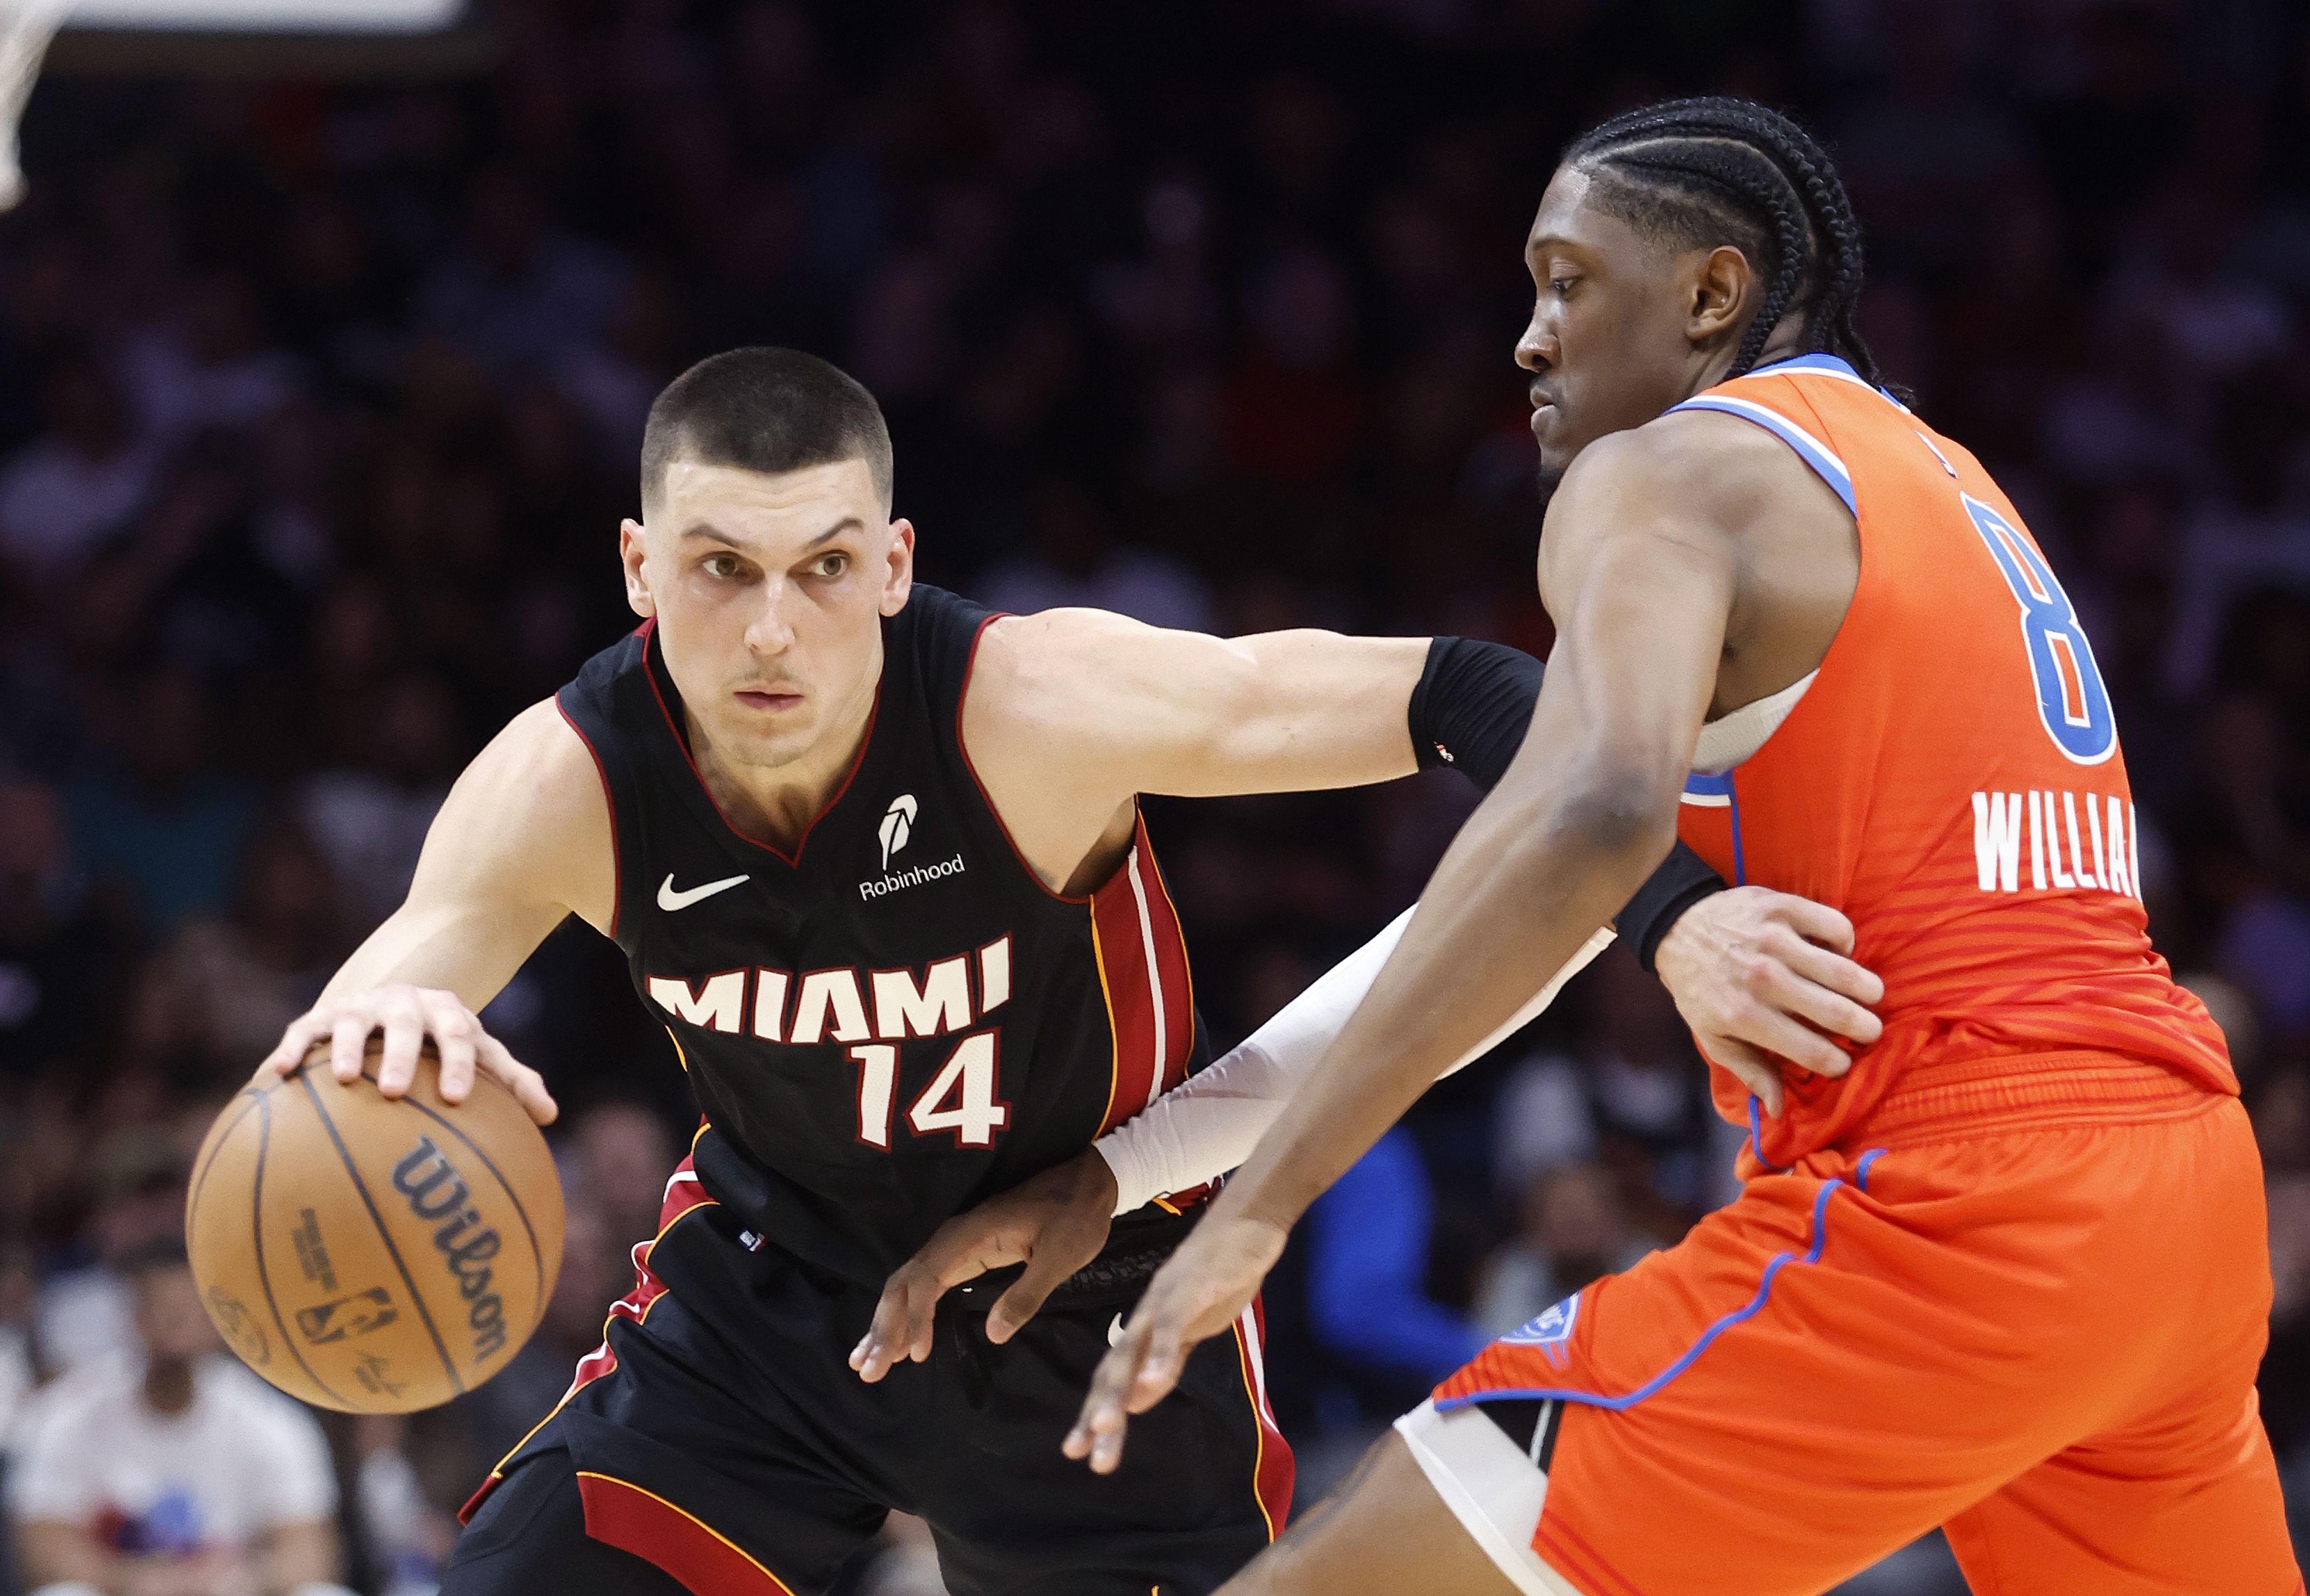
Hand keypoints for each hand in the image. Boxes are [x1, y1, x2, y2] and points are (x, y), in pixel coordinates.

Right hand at [257, 983, 556, 1124]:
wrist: (396, 1005)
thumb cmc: (444, 1046)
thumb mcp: (481, 1057)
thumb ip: (513, 1083)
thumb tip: (550, 1116)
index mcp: (445, 1012)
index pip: (457, 1034)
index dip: (458, 1062)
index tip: (455, 1096)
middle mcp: (402, 1003)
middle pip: (404, 1023)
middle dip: (400, 1054)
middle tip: (396, 1091)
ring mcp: (360, 1008)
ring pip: (351, 1022)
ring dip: (346, 1048)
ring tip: (345, 1080)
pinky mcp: (321, 1016)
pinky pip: (303, 1031)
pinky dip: (291, 1050)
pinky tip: (276, 1075)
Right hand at [851, 1150, 1117, 1380]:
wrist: (1087, 1182)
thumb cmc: (1076, 1217)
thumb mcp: (1061, 1256)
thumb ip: (1026, 1294)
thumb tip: (993, 1334)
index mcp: (973, 1233)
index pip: (928, 1277)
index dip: (915, 1317)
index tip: (916, 1354)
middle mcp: (955, 1236)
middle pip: (905, 1282)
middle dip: (884, 1327)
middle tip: (869, 1371)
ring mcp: (956, 1244)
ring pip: (908, 1284)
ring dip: (887, 1323)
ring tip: (868, 1364)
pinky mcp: (964, 1253)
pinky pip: (924, 1284)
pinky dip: (906, 1313)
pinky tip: (898, 1341)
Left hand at [1066, 1211, 1285, 1474]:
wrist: (1246, 1220)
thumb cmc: (1221, 1272)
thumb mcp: (1193, 1327)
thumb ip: (1165, 1361)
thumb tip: (1137, 1402)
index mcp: (1146, 1326)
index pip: (1113, 1376)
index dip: (1093, 1412)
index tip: (1076, 1451)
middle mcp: (1146, 1315)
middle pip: (1115, 1370)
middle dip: (1098, 1415)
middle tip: (1082, 1454)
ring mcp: (1166, 1301)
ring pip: (1134, 1352)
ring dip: (1119, 1392)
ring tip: (1104, 1429)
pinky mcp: (1192, 1289)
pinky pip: (1172, 1325)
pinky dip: (1161, 1355)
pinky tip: (1154, 1383)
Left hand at [1653, 886, 1883, 1114]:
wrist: (1676, 927)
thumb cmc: (1699, 988)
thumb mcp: (1713, 1036)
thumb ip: (1750, 1072)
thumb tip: (1780, 1110)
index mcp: (1746, 1017)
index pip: (1814, 1052)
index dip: (1838, 1065)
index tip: (1843, 1064)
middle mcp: (1763, 979)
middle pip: (1839, 1013)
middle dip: (1865, 1029)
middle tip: (1870, 1032)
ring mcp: (1774, 941)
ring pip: (1845, 971)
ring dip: (1868, 989)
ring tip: (1871, 997)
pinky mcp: (1782, 908)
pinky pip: (1837, 927)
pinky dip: (1846, 943)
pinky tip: (1839, 954)